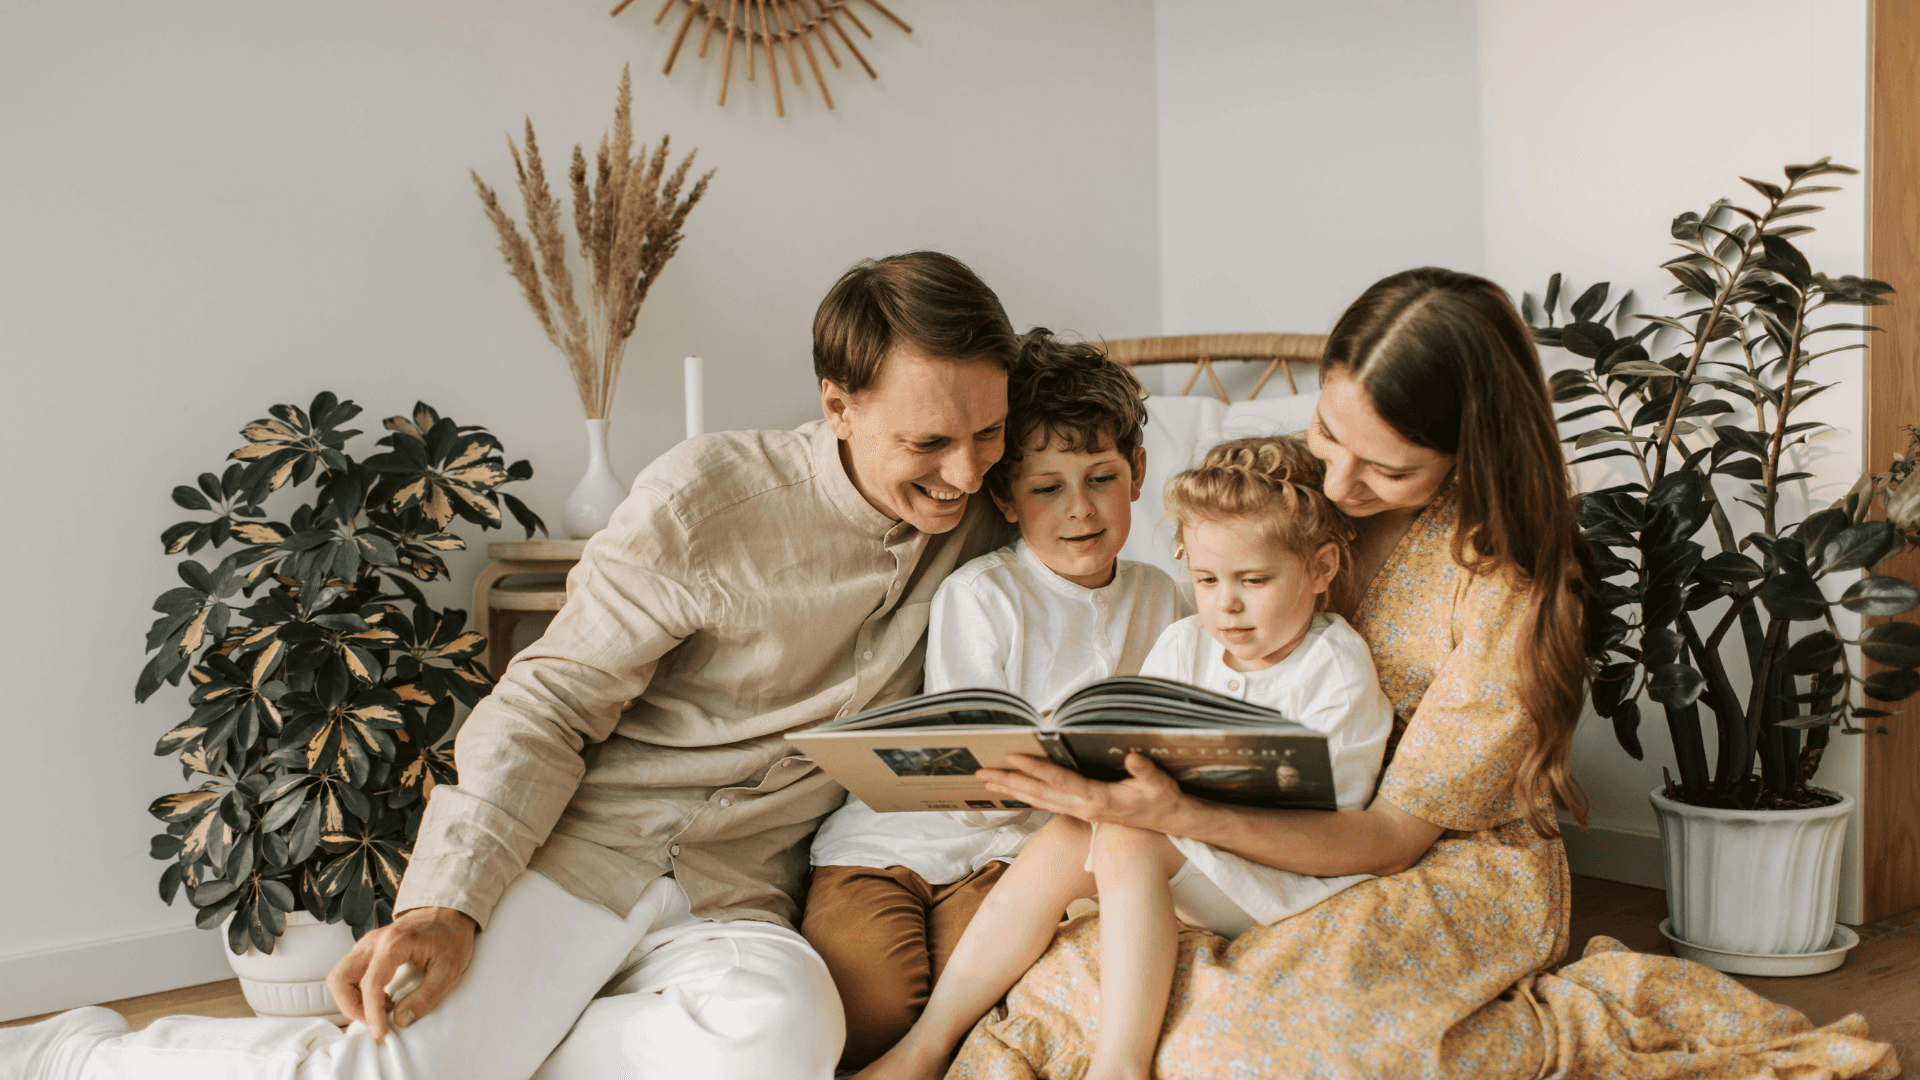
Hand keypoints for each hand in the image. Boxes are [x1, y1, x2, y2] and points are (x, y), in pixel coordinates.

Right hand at [327, 905, 476, 1039]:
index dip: (371, 1013)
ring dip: (352, 1000)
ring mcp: (367, 944)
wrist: (448, 913)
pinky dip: (357, 991)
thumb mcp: (449, 970)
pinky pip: (349, 973)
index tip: (379, 1033)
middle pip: (339, 978)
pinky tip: (383, 998)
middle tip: (374, 1020)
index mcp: (394, 943)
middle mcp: (373, 942)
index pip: (371, 983)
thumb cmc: (450, 937)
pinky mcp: (367, 949)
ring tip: (383, 1008)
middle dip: (350, 1006)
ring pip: (340, 976)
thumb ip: (425, 997)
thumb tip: (400, 1020)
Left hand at [977, 752, 1187, 831]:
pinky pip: (1046, 802)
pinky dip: (1026, 794)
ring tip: (987, 780)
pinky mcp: (1080, 811)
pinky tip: (1013, 788)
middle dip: (1010, 781)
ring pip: (1038, 800)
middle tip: (982, 771)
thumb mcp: (1159, 784)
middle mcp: (1082, 807)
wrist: (1168, 822)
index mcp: (1097, 799)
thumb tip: (1132, 757)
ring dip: (1012, 789)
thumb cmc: (1162, 799)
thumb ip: (1145, 771)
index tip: (1013, 756)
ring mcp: (1079, 811)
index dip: (1036, 768)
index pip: (1060, 781)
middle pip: (1039, 792)